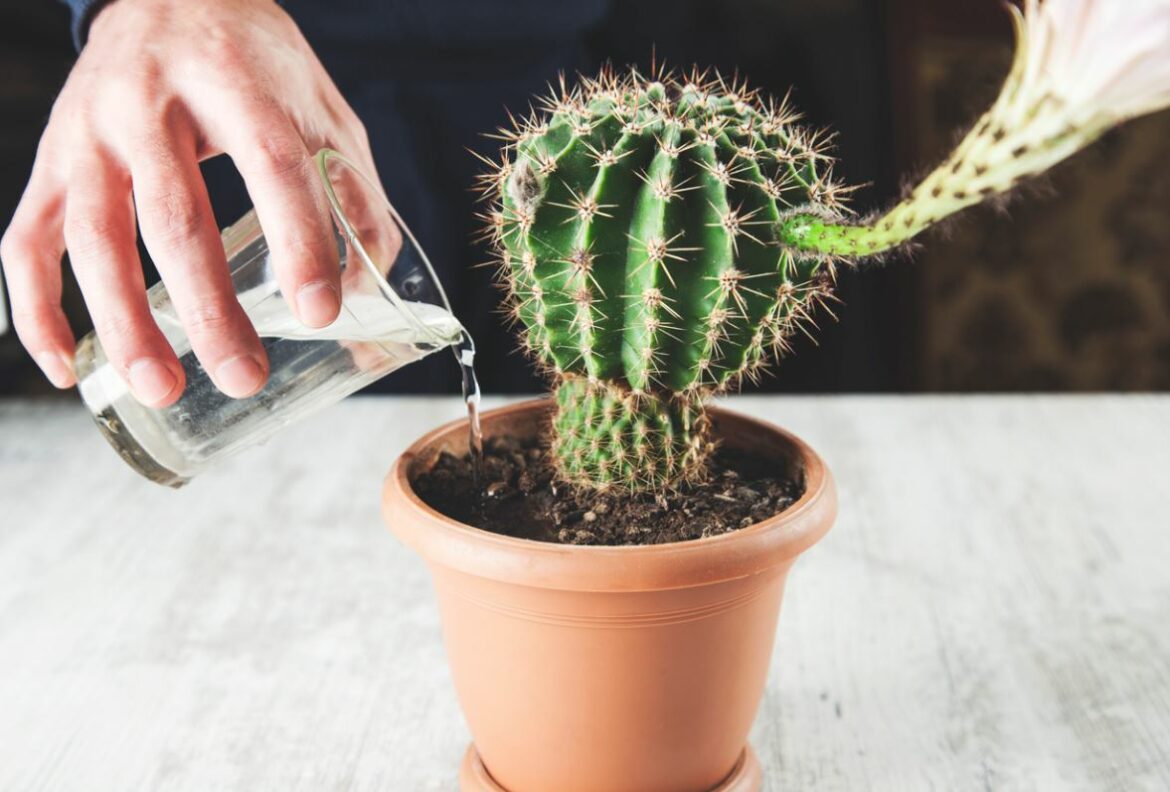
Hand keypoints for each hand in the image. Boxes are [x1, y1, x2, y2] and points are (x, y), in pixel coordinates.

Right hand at [0, 0, 379, 405]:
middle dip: (208, 308)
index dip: (298, 241)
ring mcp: (88, 130)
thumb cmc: (258, 65)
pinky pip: (25, 241)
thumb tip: (367, 290)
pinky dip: (38, 309)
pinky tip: (65, 368)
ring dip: (124, 321)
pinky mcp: (50, 157)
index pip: (270, 164)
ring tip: (162, 388)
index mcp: (235, 81)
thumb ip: (356, 194)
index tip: (321, 313)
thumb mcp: (325, 111)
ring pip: (93, 234)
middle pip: (175, 214)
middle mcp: (149, 102)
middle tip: (243, 376)